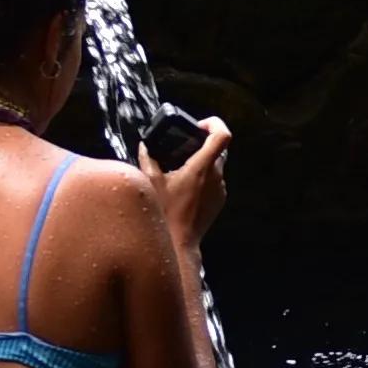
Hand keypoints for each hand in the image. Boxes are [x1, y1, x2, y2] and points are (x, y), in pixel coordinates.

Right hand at [157, 116, 231, 248]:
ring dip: (201, 164)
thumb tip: (145, 146)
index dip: (214, 124)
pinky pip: (214, 182)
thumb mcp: (151, 183)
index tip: (199, 126)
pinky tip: (185, 189)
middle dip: (201, 145)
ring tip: (180, 171)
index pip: (222, 136)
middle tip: (182, 149)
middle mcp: (216, 177)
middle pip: (217, 149)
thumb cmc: (165, 214)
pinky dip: (203, 179)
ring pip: (216, 166)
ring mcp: (220, 189)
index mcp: (201, 168)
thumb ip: (148, 159)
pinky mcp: (219, 200)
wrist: (179, 243)